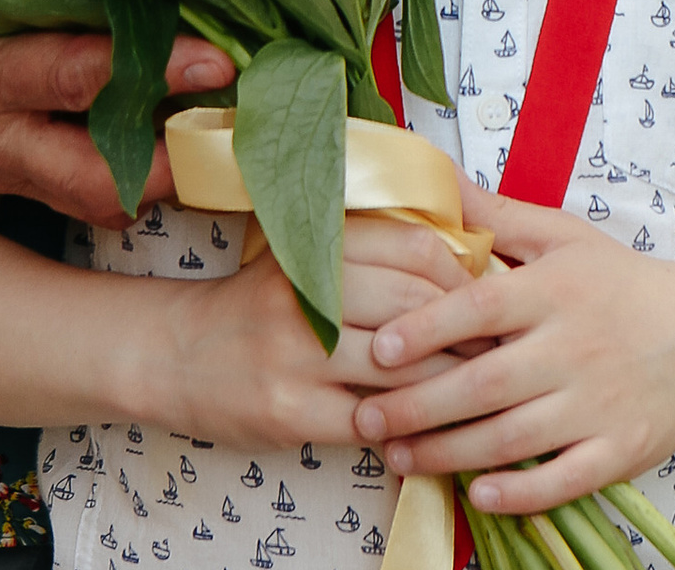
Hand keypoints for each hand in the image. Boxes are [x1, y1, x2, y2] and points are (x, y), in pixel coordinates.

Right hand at [0, 29, 236, 225]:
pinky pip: (78, 189)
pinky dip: (131, 169)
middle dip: (175, 164)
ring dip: (162, 173)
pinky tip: (175, 134)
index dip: (153, 70)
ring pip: (94, 197)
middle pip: (96, 177)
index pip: (75, 78)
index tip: (218, 60)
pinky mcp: (3, 176)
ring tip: (225, 133)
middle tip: (239, 130)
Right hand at [158, 216, 480, 449]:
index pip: (413, 249)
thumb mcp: (302, 255)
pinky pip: (369, 422)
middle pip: (415, 306)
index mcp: (316, 245)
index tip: (488, 296)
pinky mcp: (289, 411)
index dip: (462, 275)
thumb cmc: (258, 304)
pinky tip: (425, 429)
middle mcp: (306, 293)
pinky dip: (405, 428)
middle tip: (497, 347)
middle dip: (468, 331)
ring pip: (401, 370)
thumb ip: (368, 251)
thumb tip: (461, 263)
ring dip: (448, 384)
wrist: (177, 353)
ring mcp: (296, 354)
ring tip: (475, 391)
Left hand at [346, 187, 674, 515]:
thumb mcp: (563, 236)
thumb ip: (497, 216)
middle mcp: (573, 348)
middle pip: (485, 382)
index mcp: (555, 291)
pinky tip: (478, 494)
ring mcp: (598, 404)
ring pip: (513, 437)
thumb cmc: (618, 283)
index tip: (381, 347)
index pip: (481, 308)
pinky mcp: (619, 451)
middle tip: (367, 418)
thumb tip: (436, 180)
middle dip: (420, 406)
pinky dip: (521, 493)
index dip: (428, 328)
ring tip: (397, 456)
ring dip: (449, 452)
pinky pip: (564, 480)